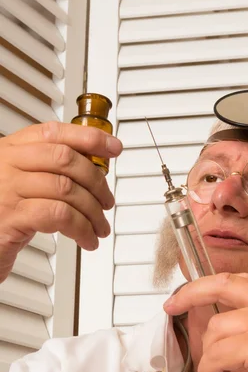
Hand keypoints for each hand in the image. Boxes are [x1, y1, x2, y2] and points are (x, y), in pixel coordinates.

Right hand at [0, 122, 121, 282]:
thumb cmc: (1, 218)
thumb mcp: (23, 187)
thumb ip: (50, 172)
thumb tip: (94, 169)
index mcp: (10, 150)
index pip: (54, 132)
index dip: (88, 138)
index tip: (113, 147)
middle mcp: (6, 165)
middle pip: (64, 159)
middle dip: (96, 181)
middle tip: (106, 201)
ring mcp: (6, 190)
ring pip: (66, 189)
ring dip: (93, 212)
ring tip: (99, 227)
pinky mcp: (11, 218)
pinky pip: (59, 215)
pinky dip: (81, 229)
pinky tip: (86, 239)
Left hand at [164, 272, 247, 371]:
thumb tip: (225, 329)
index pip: (244, 280)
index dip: (213, 285)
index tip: (193, 294)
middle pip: (224, 285)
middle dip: (191, 293)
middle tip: (172, 305)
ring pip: (217, 328)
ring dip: (210, 355)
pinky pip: (218, 353)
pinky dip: (211, 370)